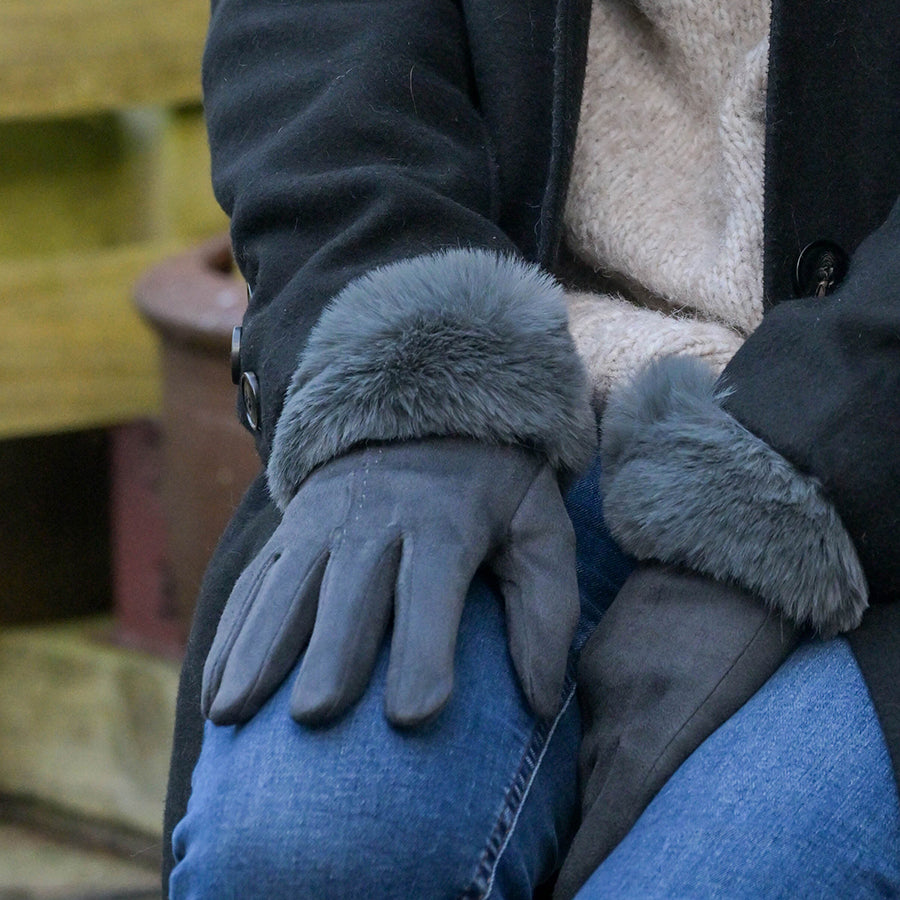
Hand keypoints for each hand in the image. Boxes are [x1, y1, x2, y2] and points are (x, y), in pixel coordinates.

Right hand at [201, 438, 579, 726]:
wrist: (425, 406)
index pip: (432, 588)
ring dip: (257, 648)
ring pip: (285, 587)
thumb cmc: (493, 487)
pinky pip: (255, 581)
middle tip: (314, 718)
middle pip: (349, 591)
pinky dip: (231, 633)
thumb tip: (543, 704)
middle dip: (332, 652)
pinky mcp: (290, 530)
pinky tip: (216, 688)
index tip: (414, 716)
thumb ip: (546, 608)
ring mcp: (322, 522)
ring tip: (232, 713)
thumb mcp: (539, 527)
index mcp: (445, 521)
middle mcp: (375, 519)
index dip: (425, 650)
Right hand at [554, 564, 799, 899]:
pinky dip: (596, 726)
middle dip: (584, 829)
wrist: (724, 553)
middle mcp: (615, 710)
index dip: (582, 865)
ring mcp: (599, 676)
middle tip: (581, 858)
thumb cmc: (746, 639)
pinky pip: (586, 706)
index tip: (563, 897)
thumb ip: (675, 756)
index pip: (605, 818)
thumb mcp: (727, 710)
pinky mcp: (593, 653)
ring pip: (583, 745)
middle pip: (588, 789)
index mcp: (655, 733)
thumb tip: (638, 794)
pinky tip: (616, 720)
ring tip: (601, 791)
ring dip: (591, 776)